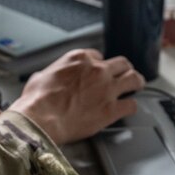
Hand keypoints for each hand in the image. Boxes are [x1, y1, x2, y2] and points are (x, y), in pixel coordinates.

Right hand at [9, 49, 144, 144]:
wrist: (41, 118)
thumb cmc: (37, 100)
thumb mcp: (40, 76)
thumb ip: (52, 74)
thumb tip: (49, 79)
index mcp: (79, 59)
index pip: (97, 55)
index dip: (98, 64)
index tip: (97, 70)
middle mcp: (97, 71)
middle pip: (122, 63)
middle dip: (123, 69)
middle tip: (123, 74)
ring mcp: (107, 89)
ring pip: (133, 79)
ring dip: (136, 82)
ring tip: (136, 85)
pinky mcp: (111, 110)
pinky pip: (131, 105)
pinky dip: (130, 106)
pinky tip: (128, 108)